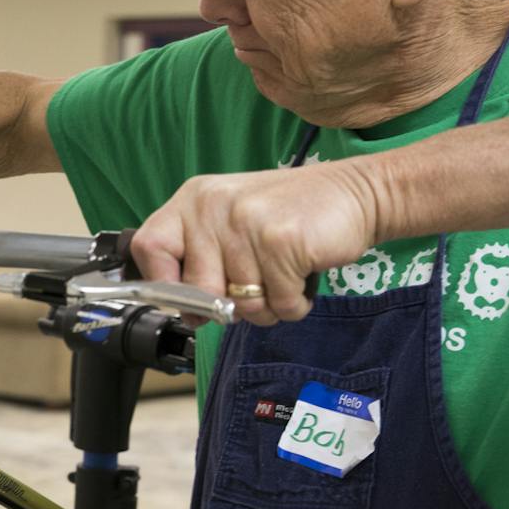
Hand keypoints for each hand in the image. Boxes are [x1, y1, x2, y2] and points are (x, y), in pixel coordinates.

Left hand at [129, 164, 380, 325]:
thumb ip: (203, 262)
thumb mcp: (234, 224)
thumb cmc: (291, 216)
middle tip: (258, 283)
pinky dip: (296, 302)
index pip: (151, 247)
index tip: (187, 301)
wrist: (357, 193)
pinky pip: (279, 304)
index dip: (163, 285)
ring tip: (285, 273)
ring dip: (270, 304)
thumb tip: (186, 314)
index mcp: (195, 200)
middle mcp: (213, 206)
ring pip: (242, 305)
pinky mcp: (281, 241)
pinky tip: (303, 273)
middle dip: (230, 305)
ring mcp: (246, 222)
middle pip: (197, 291)